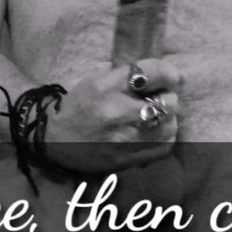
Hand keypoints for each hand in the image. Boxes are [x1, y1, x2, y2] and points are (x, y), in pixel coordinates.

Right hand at [44, 59, 182, 172]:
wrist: (56, 141)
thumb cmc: (78, 106)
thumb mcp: (94, 79)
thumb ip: (125, 73)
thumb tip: (161, 73)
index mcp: (107, 87)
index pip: (151, 72)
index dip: (169, 73)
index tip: (174, 78)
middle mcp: (117, 112)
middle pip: (167, 101)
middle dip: (167, 97)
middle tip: (160, 98)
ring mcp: (124, 139)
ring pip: (169, 125)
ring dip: (167, 118)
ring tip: (156, 116)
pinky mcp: (128, 159)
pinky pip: (164, 145)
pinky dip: (164, 137)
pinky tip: (154, 132)